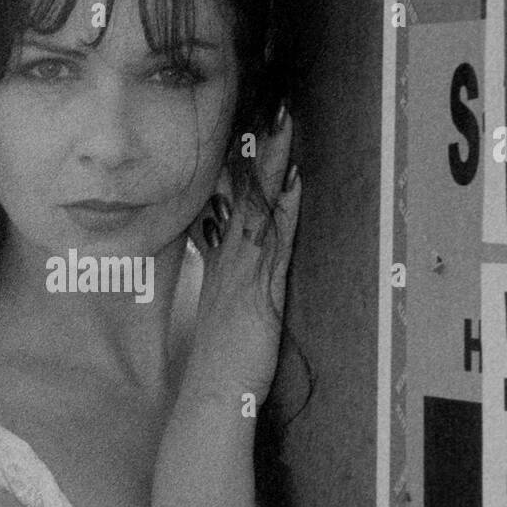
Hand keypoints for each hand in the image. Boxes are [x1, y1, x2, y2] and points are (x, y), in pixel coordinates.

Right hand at [184, 106, 300, 409]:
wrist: (213, 396)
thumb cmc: (221, 366)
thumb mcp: (223, 318)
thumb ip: (226, 289)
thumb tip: (228, 267)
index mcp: (222, 268)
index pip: (232, 207)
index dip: (243, 170)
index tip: (253, 136)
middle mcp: (230, 262)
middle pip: (244, 196)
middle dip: (261, 154)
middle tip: (274, 111)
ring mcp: (243, 273)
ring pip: (259, 209)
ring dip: (273, 167)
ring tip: (284, 126)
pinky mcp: (260, 290)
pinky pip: (274, 241)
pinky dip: (284, 209)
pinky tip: (293, 183)